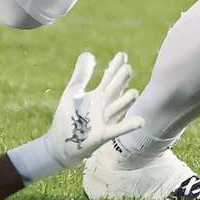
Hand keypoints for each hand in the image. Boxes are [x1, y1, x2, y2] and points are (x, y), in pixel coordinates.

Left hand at [42, 52, 142, 168]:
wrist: (59, 145)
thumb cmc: (67, 119)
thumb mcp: (72, 92)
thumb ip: (81, 74)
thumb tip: (89, 54)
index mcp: (98, 96)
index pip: (109, 78)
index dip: (114, 67)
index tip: (122, 55)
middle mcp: (104, 107)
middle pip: (114, 90)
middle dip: (120, 81)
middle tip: (127, 69)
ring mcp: (104, 121)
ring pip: (117, 109)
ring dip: (125, 102)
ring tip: (134, 92)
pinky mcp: (101, 136)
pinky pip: (116, 130)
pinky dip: (128, 125)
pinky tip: (141, 121)